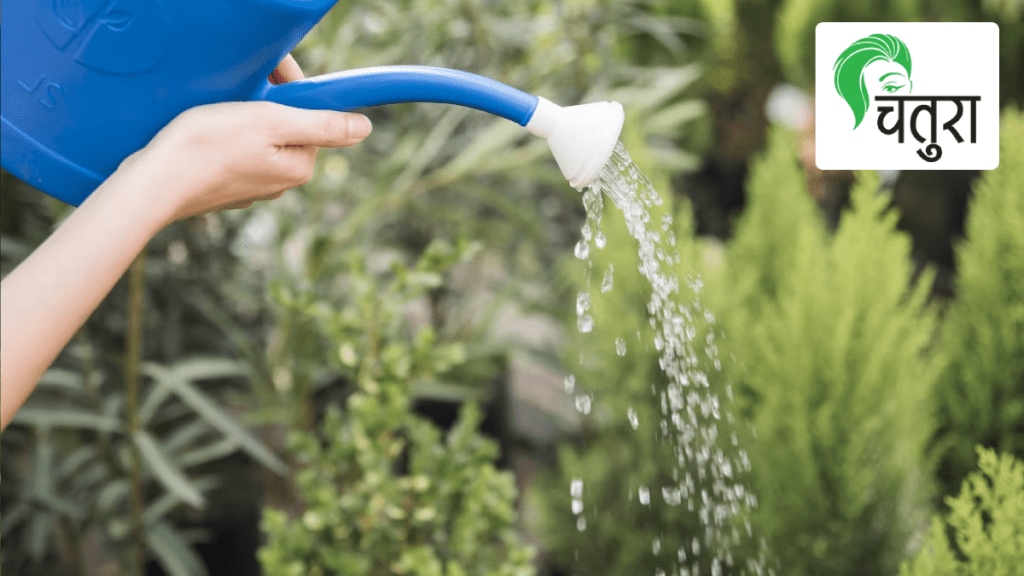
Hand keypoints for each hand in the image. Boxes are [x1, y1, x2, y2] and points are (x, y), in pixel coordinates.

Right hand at [118, 54, 371, 221]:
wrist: (153, 183)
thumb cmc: (209, 147)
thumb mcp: (271, 123)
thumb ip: (322, 125)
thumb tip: (364, 128)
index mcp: (299, 167)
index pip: (312, 118)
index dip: (293, 90)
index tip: (270, 74)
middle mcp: (280, 183)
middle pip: (286, 129)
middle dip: (267, 104)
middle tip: (240, 90)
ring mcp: (250, 187)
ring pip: (259, 139)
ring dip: (244, 118)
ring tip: (219, 110)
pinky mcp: (223, 187)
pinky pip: (235, 152)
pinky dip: (224, 136)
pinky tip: (204, 132)